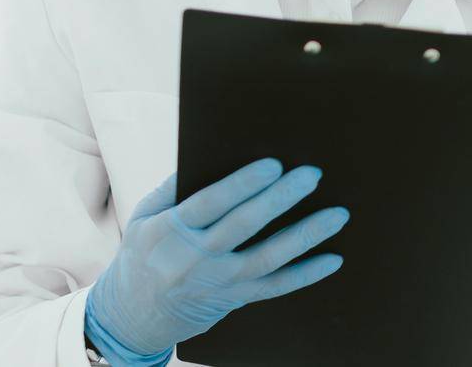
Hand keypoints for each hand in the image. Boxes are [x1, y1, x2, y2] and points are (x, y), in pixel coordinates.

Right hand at [84, 159, 349, 365]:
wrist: (134, 316)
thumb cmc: (145, 254)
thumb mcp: (143, 218)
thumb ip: (171, 189)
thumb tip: (203, 155)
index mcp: (169, 231)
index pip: (209, 203)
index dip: (242, 184)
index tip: (273, 164)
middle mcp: (194, 258)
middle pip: (244, 225)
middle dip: (280, 199)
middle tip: (311, 175)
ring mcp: (218, 282)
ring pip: (268, 258)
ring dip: (306, 235)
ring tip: (338, 214)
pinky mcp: (235, 299)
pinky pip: (276, 287)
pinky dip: (306, 275)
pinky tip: (333, 259)